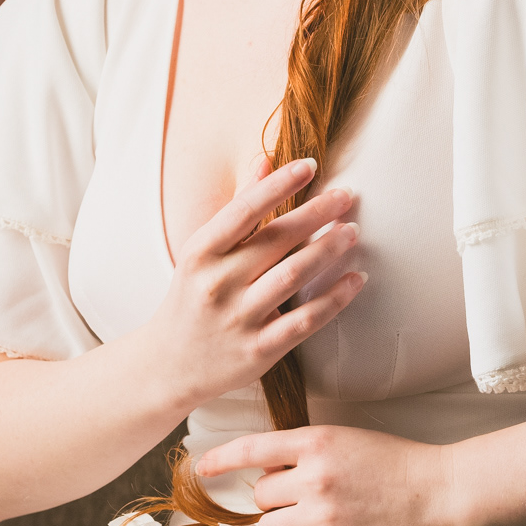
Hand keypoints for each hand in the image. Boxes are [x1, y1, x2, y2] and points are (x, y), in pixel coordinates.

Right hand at [146, 156, 364, 411]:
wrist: (168, 365)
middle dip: (316, 214)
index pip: (244, 210)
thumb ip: (238, 209)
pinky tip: (357, 278)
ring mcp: (239, 319)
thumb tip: (266, 160)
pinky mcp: (259, 350)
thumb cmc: (193, 298)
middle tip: (346, 196)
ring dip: (329, 250)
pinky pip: (306, 320)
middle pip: (276, 240)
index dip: (278, 185)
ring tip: (352, 231)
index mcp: (200, 253)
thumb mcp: (203, 253)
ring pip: (294, 275)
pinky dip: (335, 298)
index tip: (310, 165)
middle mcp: (217, 284)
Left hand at [196, 423, 459, 525]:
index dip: (222, 459)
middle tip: (303, 505)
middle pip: (260, 496)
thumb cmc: (400, 464)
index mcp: (316, 441)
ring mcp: (323, 514)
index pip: (253, 448)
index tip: (201, 467)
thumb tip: (271, 474)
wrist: (442, 490)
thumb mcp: (350, 441)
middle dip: (275, 502)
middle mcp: (313, 476)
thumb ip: (309, 454)